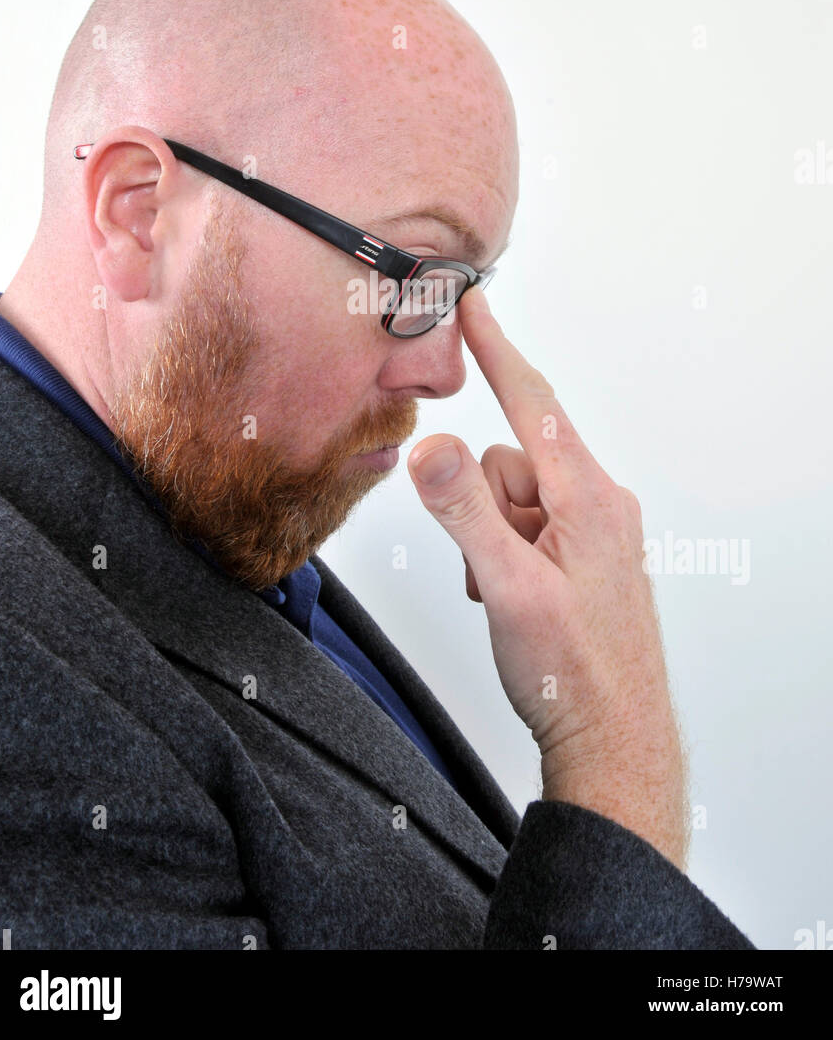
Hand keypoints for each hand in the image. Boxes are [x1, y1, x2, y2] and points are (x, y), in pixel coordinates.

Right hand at [407, 288, 687, 869]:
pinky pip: (527, 530)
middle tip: (488, 568)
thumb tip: (430, 445)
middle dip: (481, 506)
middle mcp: (599, 504)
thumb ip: (464, 511)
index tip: (474, 304)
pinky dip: (507, 557)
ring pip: (512, 499)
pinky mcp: (586, 559)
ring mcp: (595, 533)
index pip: (532, 403)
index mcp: (587, 497)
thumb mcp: (507, 586)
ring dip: (492, 540)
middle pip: (510, 461)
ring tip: (506, 595)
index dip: (497, 350)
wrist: (614, 742)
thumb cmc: (573, 672)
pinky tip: (517, 602)